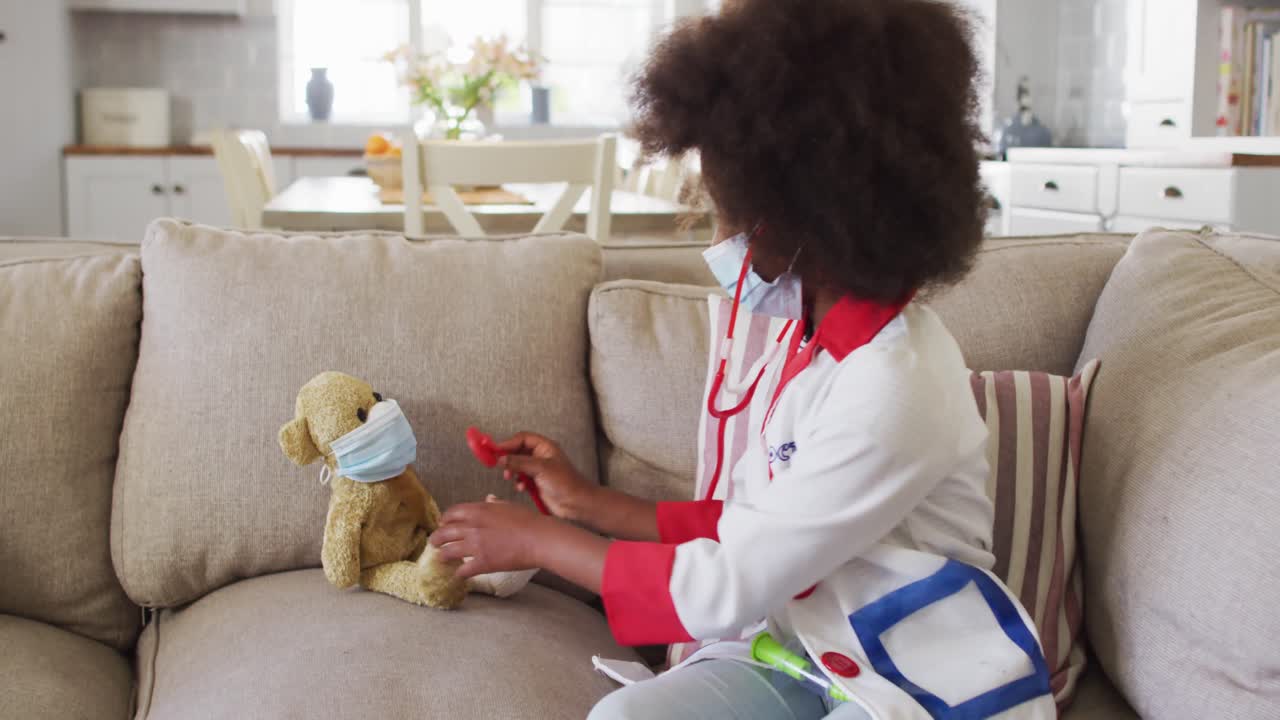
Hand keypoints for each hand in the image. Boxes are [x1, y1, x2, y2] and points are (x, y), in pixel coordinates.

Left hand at [431, 498, 548, 579]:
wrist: (539, 538)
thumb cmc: (528, 520)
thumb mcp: (509, 506)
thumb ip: (494, 504)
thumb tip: (488, 499)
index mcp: (478, 510)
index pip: (451, 513)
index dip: (444, 520)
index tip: (443, 524)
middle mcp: (472, 527)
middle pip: (444, 533)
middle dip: (436, 539)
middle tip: (434, 543)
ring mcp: (476, 546)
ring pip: (448, 552)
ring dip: (443, 556)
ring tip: (442, 559)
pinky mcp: (482, 563)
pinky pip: (463, 570)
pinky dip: (459, 573)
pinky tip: (459, 575)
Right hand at [496, 432, 596, 521]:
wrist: (576, 503)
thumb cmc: (564, 482)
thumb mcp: (540, 468)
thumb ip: (519, 462)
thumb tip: (501, 459)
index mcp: (545, 447)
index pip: (522, 438)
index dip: (509, 443)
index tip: (496, 450)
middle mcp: (541, 456)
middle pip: (518, 451)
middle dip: (508, 458)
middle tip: (498, 464)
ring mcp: (538, 470)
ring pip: (518, 465)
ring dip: (512, 471)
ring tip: (509, 477)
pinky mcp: (536, 483)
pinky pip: (521, 478)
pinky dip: (518, 482)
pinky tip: (521, 488)